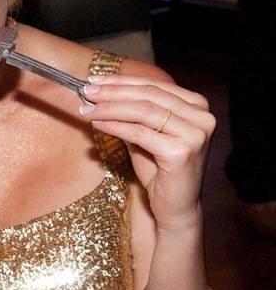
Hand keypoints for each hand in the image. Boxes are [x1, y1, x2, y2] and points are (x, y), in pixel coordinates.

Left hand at [80, 73, 215, 230]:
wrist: (175, 209)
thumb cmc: (160, 173)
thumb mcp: (146, 136)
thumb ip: (132, 115)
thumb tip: (100, 93)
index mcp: (197, 106)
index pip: (154, 85)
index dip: (121, 81)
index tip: (94, 80)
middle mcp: (202, 116)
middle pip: (148, 95)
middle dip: (113, 92)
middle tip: (86, 91)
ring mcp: (195, 134)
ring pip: (143, 110)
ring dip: (110, 108)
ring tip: (87, 109)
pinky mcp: (182, 152)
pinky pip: (140, 133)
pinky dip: (115, 126)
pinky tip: (98, 124)